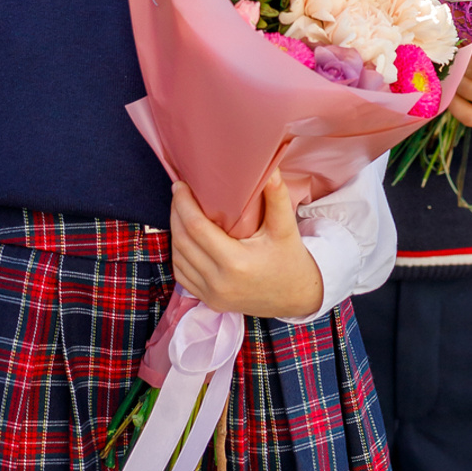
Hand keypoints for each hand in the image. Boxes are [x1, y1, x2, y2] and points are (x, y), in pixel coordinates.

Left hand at [170, 177, 323, 320]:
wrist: (296, 297)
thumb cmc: (290, 259)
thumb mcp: (286, 228)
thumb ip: (277, 196)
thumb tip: (270, 168)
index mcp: (237, 263)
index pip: (197, 228)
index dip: (184, 204)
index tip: (181, 185)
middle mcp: (219, 282)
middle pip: (182, 241)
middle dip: (176, 213)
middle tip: (179, 193)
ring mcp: (212, 295)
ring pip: (177, 258)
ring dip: (175, 232)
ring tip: (181, 212)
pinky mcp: (209, 301)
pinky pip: (181, 275)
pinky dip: (179, 254)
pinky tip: (185, 237)